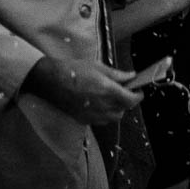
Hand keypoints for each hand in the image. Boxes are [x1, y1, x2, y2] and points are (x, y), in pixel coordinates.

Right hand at [24, 56, 141, 125]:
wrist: (50, 80)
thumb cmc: (74, 70)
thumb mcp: (98, 67)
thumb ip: (117, 74)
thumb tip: (132, 76)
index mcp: (108, 91)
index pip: (131, 100)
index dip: (138, 96)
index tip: (139, 91)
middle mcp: (102, 106)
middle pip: (124, 110)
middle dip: (127, 102)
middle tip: (125, 92)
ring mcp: (92, 115)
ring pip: (113, 118)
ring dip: (117, 110)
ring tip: (112, 99)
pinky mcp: (83, 119)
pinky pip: (101, 121)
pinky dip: (105, 115)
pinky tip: (100, 105)